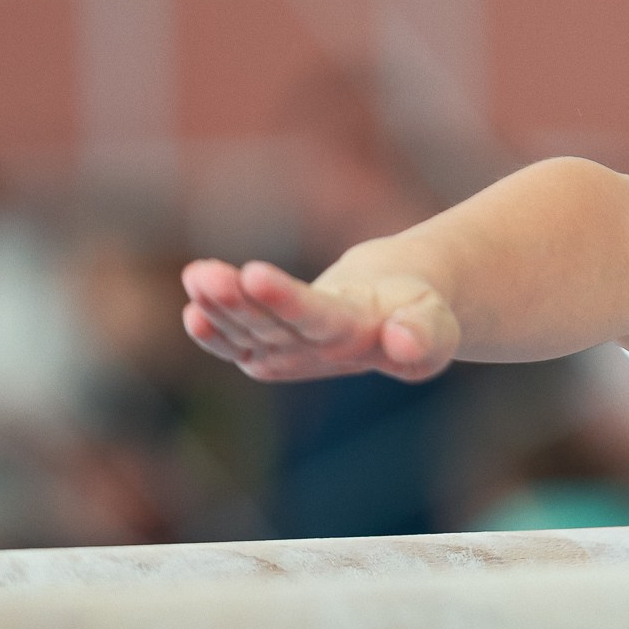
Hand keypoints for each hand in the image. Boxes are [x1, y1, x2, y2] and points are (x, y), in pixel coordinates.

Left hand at [181, 255, 459, 381]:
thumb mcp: (435, 324)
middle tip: (204, 274)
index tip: (254, 272)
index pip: (314, 317)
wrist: (397, 318)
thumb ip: (423, 336)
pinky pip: (235, 343)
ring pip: (246, 330)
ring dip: (217, 304)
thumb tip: (402, 340)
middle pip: (269, 326)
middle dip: (235, 300)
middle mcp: (315, 354)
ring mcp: (288, 356)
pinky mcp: (271, 351)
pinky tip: (193, 309)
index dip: (283, 298)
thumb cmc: (418, 316)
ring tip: (196, 274)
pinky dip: (212, 330)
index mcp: (356, 341)